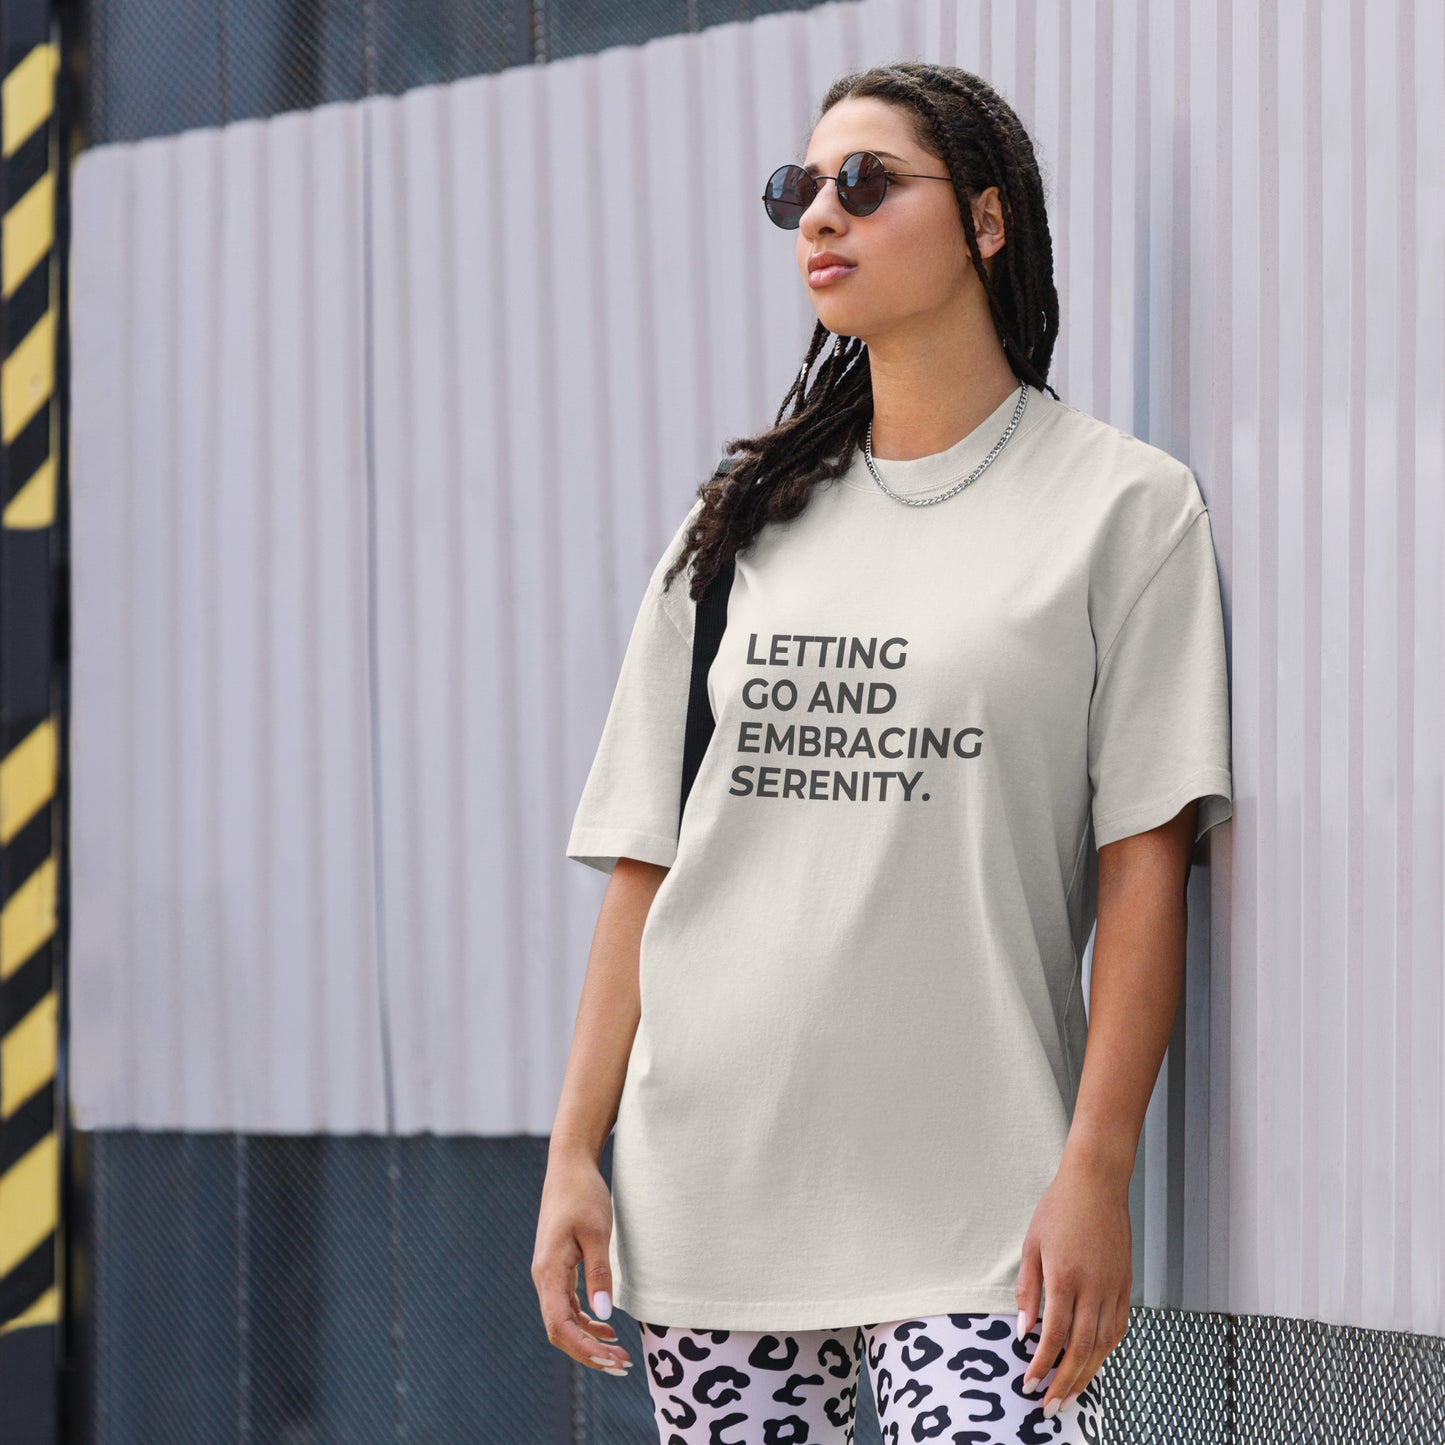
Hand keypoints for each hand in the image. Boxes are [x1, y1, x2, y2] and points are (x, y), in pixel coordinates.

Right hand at [531, 1153, 634, 1376]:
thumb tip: (605, 1314)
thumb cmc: (583, 1194)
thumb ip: (599, 1273)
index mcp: (549, 1271)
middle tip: (622, 1365)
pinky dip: (585, 1321)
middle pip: (560, 1330)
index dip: (584, 1348)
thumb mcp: (597, 1232)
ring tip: (619, 1354)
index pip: (560, 1325)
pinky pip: (567, 1305)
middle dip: (588, 1353)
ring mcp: (548, 1273)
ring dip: (588, 1340)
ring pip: (563, 1320)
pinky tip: (607, 1328)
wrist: (569, 1166)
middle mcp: (543, 1277)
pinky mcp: (557, 1267)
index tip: (612, 1359)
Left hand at [1014, 1155, 1131, 1416]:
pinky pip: (1118, 1328)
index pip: (1055, 1335)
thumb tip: (1025, 1331)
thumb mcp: (1032, 1244)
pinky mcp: (1126, 1285)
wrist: (1096, 1183)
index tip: (1029, 1383)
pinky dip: (1106, 1351)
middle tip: (1049, 1406)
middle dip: (1065, 1382)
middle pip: (1082, 1349)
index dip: (1042, 1364)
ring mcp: (1114, 1288)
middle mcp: (1093, 1287)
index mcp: (1065, 1276)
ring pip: (1104, 1345)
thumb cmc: (1058, 1209)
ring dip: (1087, 1374)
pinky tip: (1094, 1362)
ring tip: (1070, 1394)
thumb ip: (1028, 1289)